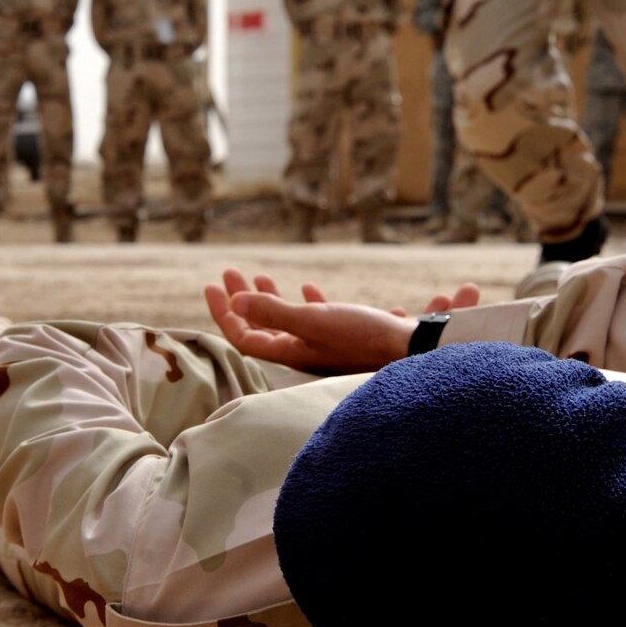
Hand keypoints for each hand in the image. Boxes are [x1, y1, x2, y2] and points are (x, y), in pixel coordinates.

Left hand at [202, 267, 479, 375]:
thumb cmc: (362, 339)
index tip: (212, 284)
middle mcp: (304, 352)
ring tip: (262, 277)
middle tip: (232, 273)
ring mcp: (326, 347)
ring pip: (289, 322)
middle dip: (244, 299)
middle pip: (263, 327)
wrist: (412, 353)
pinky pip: (320, 319)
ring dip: (273, 299)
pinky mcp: (347, 339)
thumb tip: (235, 303)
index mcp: (290, 351)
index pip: (243, 334)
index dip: (224, 312)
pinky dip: (310, 302)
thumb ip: (275, 312)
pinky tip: (309, 288)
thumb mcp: (314, 321)